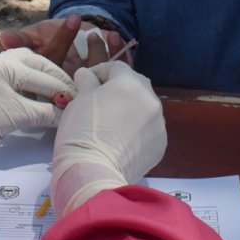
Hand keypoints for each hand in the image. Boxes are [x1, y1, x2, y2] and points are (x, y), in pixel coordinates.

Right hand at [0, 15, 124, 74]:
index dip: (63, 40)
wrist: (70, 36)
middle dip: (91, 53)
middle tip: (92, 34)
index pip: (55, 59)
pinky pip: (116, 71)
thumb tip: (4, 41)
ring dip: (107, 53)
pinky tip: (116, 37)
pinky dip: (119, 54)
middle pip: (82, 74)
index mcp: (49, 77)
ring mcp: (89, 84)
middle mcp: (69, 85)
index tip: (74, 18)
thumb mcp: (33, 37)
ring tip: (109, 34)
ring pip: (102, 74)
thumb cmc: (47, 38)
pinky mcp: (107, 80)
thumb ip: (21, 40)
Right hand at [50, 60, 166, 214]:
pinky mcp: (160, 145)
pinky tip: (122, 139)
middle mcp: (151, 100)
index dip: (99, 71)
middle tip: (100, 99)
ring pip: (145, 107)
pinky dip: (137, 129)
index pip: (116, 67)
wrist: (93, 172)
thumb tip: (87, 75)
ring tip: (112, 121)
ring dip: (131, 108)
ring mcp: (159, 124)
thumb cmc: (82, 130)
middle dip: (119, 88)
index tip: (85, 82)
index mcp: (130, 83)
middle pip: (135, 84)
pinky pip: (148, 129)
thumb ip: (87, 81)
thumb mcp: (78, 99)